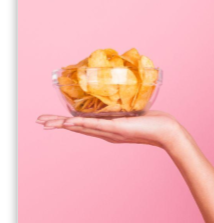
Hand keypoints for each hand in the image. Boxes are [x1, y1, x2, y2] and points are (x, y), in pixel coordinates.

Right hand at [35, 109, 182, 149]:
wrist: (166, 131)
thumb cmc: (153, 121)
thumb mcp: (134, 110)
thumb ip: (125, 104)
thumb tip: (121, 89)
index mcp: (107, 129)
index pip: (82, 125)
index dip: (66, 122)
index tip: (51, 120)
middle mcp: (106, 133)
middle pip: (76, 128)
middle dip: (57, 124)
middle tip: (39, 121)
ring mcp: (110, 132)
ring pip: (81, 127)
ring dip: (63, 124)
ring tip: (47, 123)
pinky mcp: (117, 129)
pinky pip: (96, 126)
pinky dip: (81, 124)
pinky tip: (69, 123)